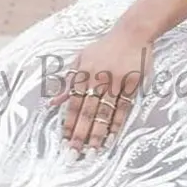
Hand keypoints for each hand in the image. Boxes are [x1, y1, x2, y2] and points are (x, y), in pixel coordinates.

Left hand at [48, 25, 154, 155]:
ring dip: (98, 133)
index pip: (74, 103)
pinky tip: (111, 137)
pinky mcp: (132, 85)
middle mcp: (98, 79)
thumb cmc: (104, 48)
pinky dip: (117, 123)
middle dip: (80, 134)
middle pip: (88, 111)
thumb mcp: (81, 60)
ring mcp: (116, 83)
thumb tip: (54, 101)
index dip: (69, 122)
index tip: (64, 140)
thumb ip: (69, 82)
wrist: (132, 34)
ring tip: (92, 151)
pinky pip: (123, 108)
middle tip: (74, 152)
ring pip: (105, 113)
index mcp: (84, 73)